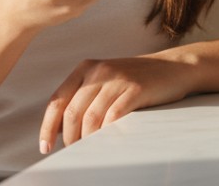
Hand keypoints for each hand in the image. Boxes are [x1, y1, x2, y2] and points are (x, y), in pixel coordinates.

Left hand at [39, 56, 195, 153]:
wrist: (173, 67)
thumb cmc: (136, 79)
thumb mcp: (105, 80)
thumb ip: (84, 97)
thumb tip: (61, 128)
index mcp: (85, 68)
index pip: (57, 100)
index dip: (48, 126)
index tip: (46, 146)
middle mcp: (98, 71)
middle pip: (72, 111)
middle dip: (69, 137)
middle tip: (72, 152)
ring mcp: (117, 79)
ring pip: (91, 116)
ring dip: (87, 139)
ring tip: (89, 150)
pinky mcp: (135, 89)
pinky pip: (113, 116)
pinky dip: (106, 133)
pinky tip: (107, 141)